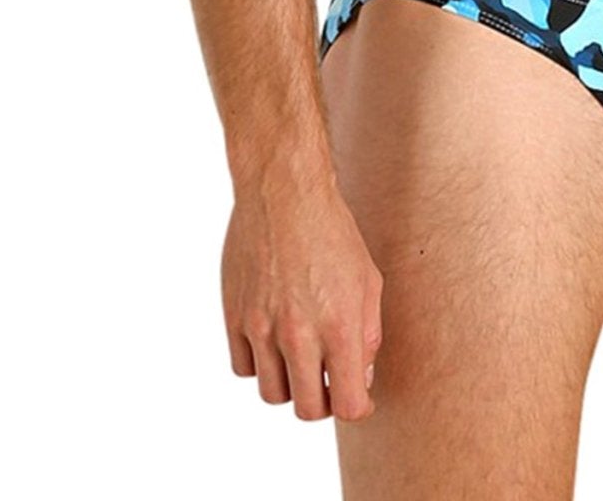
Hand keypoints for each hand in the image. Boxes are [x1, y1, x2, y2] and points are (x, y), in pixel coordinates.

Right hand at [223, 171, 384, 420]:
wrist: (283, 193)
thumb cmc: (332, 232)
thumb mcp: (368, 279)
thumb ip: (368, 334)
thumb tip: (360, 376)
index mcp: (339, 326)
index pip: (348, 404)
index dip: (357, 407)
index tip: (358, 397)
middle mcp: (298, 334)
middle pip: (307, 409)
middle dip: (323, 402)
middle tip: (328, 381)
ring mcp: (261, 328)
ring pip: (272, 394)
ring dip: (289, 384)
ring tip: (300, 357)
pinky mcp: (234, 317)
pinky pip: (243, 367)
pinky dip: (259, 363)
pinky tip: (273, 339)